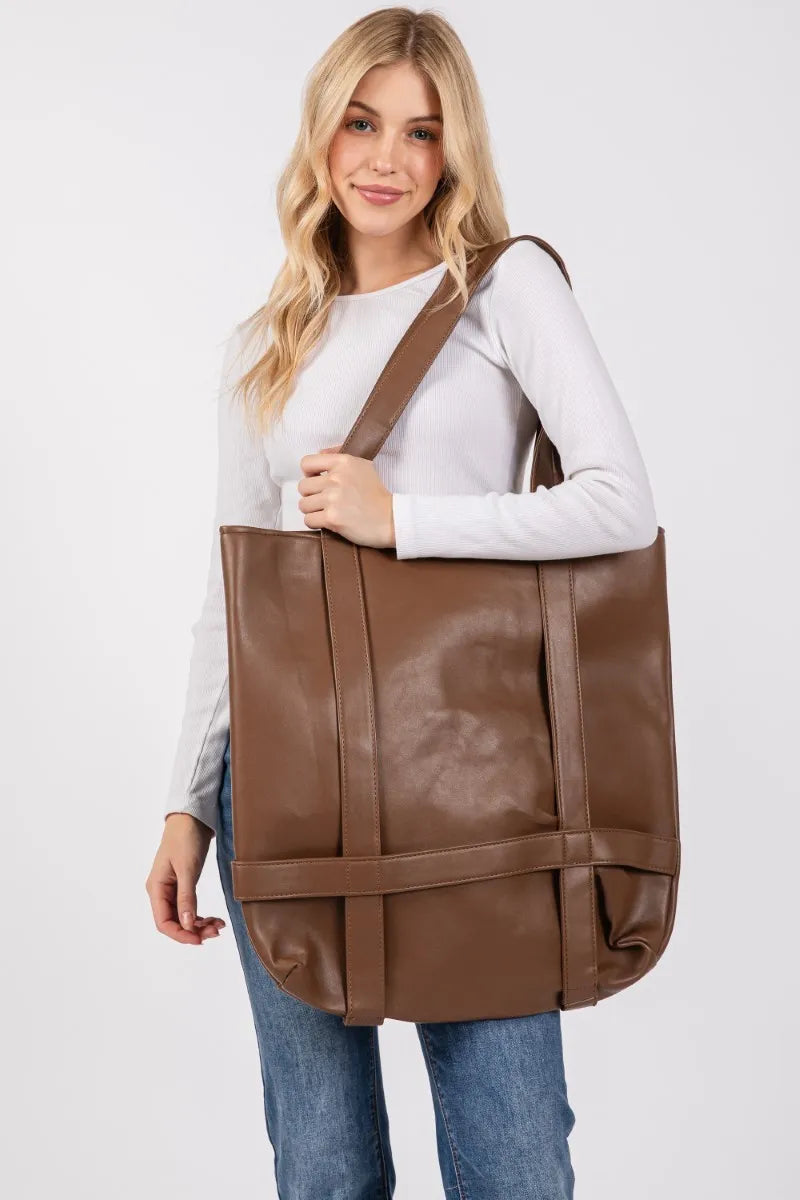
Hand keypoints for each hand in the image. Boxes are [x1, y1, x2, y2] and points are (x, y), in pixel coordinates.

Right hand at [145, 814, 225, 944]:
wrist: (192, 817)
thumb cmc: (185, 838)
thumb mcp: (187, 868)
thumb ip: (186, 897)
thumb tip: (187, 925)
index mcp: (156, 888)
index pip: (163, 922)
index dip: (181, 934)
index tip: (200, 939)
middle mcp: (161, 892)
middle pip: (174, 922)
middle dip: (194, 931)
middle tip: (217, 931)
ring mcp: (172, 889)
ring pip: (183, 917)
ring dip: (199, 925)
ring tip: (219, 926)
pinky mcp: (183, 885)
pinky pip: (189, 908)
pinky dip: (201, 915)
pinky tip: (214, 918)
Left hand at [297, 443, 395, 548]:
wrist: (391, 519)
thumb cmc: (376, 494)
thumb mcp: (363, 465)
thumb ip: (339, 456)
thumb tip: (320, 453)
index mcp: (343, 462)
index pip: (306, 463)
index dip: (308, 474)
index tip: (317, 481)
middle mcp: (336, 478)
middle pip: (303, 487)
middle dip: (311, 495)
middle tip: (324, 501)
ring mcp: (333, 499)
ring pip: (303, 505)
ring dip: (312, 510)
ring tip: (326, 512)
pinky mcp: (332, 518)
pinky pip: (308, 520)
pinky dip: (315, 523)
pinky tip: (327, 522)